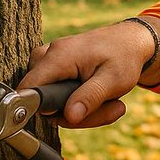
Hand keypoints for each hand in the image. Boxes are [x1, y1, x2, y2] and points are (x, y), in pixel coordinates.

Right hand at [21, 21, 156, 126]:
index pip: (29, 90)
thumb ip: (91, 97)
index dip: (40, 110)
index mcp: (59, 57)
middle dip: (76, 115)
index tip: (68, 116)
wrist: (130, 42)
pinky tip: (100, 99)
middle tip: (110, 109)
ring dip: (83, 112)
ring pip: (52, 104)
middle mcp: (47, 57)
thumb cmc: (124, 57)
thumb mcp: (114, 80)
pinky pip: (58, 98)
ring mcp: (49, 63)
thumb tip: (69, 117)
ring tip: (111, 103)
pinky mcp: (54, 71)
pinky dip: (79, 104)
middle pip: (43, 103)